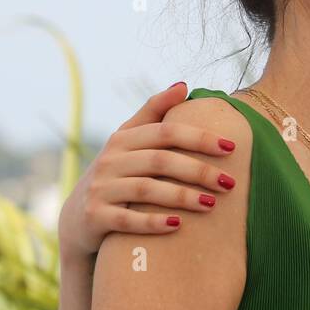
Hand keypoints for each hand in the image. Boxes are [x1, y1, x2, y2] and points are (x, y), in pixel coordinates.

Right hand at [57, 82, 237, 264]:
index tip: (231, 146)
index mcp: (123, 138)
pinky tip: (178, 225)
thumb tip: (183, 85)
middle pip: (160, 160)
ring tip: (211, 204)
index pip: (166, 131)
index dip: (199, 137)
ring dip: (182, 196)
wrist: (78, 217)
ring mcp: (100, 188)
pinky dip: (152, 222)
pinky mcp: (95, 216)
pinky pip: (127, 219)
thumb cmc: (116, 174)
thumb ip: (154, 112)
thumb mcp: (129, 141)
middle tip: (229, 183)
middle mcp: (110, 160)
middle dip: (198, 170)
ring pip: (146, 189)